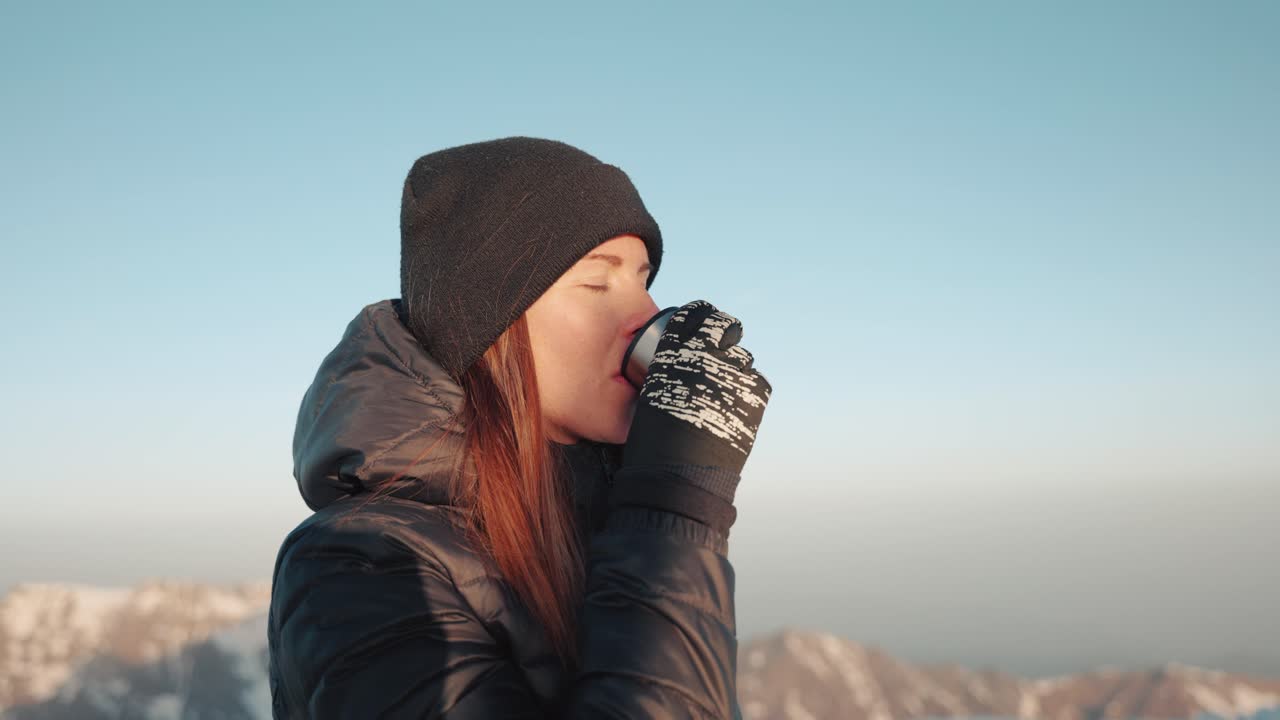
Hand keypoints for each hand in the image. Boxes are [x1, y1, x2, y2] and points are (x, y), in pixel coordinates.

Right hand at [622, 299, 772, 476]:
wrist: (677, 475)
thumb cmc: (655, 444)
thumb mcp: (651, 396)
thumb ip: (670, 373)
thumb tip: (685, 366)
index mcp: (672, 351)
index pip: (693, 315)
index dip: (700, 314)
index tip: (703, 319)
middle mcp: (703, 354)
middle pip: (723, 325)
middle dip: (724, 329)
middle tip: (725, 338)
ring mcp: (732, 371)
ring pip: (743, 355)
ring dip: (736, 365)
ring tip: (727, 386)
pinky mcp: (755, 392)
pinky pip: (757, 380)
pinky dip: (749, 390)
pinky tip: (738, 405)